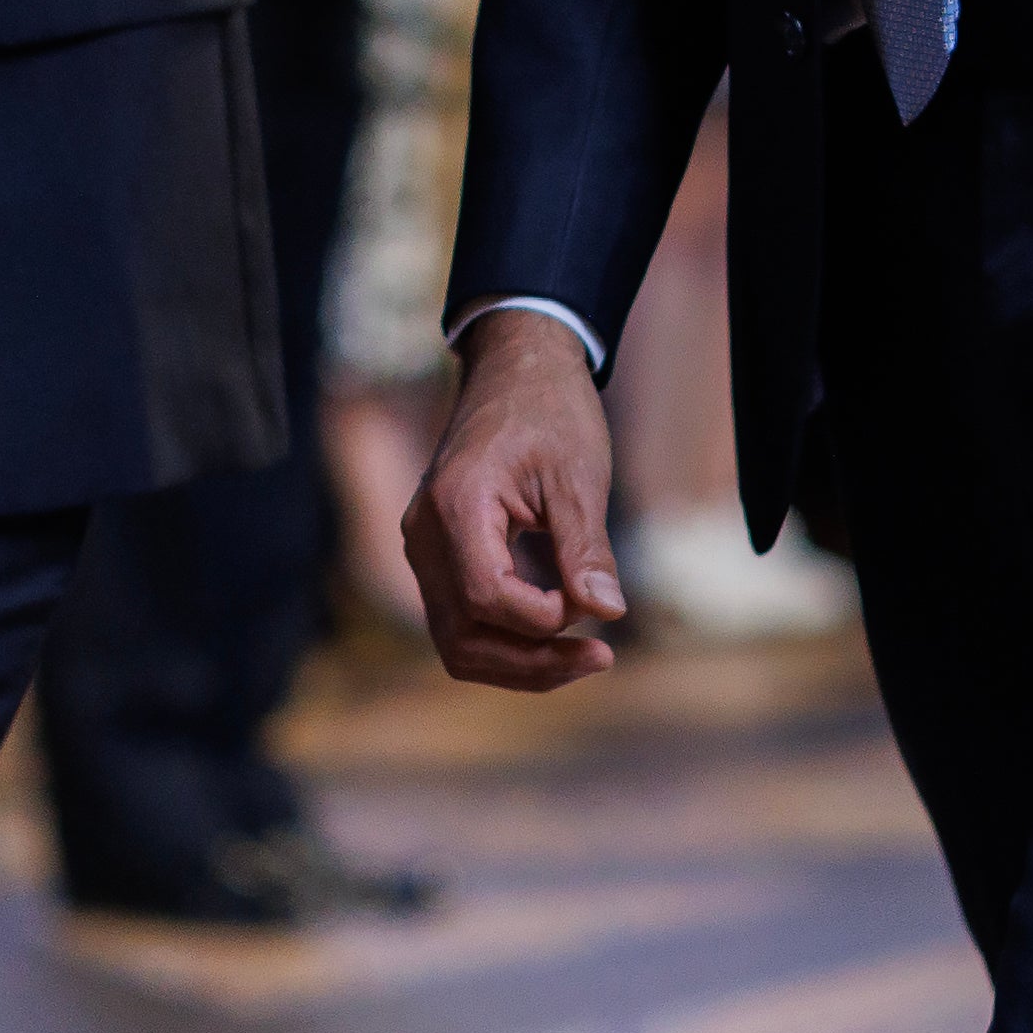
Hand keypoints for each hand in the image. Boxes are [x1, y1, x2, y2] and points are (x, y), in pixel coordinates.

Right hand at [403, 306, 631, 691]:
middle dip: (532, 663)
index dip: (542, 618)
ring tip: (587, 657)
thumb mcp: (578, 475)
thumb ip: (586, 547)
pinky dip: (509, 641)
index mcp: (455, 507)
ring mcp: (425, 551)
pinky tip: (561, 637)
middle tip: (602, 658)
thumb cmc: (550, 412)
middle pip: (463, 637)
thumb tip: (607, 612)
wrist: (516, 370)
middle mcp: (424, 537)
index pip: (486, 597)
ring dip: (521, 663)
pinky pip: (463, 621)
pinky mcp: (440, 559)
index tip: (595, 608)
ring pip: (458, 642)